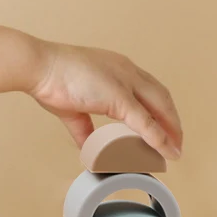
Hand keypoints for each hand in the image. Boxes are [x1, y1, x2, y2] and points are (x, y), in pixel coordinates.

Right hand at [29, 42, 182, 158]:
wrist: (39, 67)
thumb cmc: (51, 79)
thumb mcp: (72, 108)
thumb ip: (84, 129)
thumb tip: (88, 147)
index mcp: (116, 67)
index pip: (148, 88)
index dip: (159, 109)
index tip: (164, 127)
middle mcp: (126, 71)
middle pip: (161, 97)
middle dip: (172, 121)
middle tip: (176, 142)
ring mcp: (124, 82)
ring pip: (158, 107)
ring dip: (169, 130)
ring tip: (173, 150)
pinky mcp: (119, 96)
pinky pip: (144, 122)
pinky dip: (157, 138)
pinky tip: (163, 150)